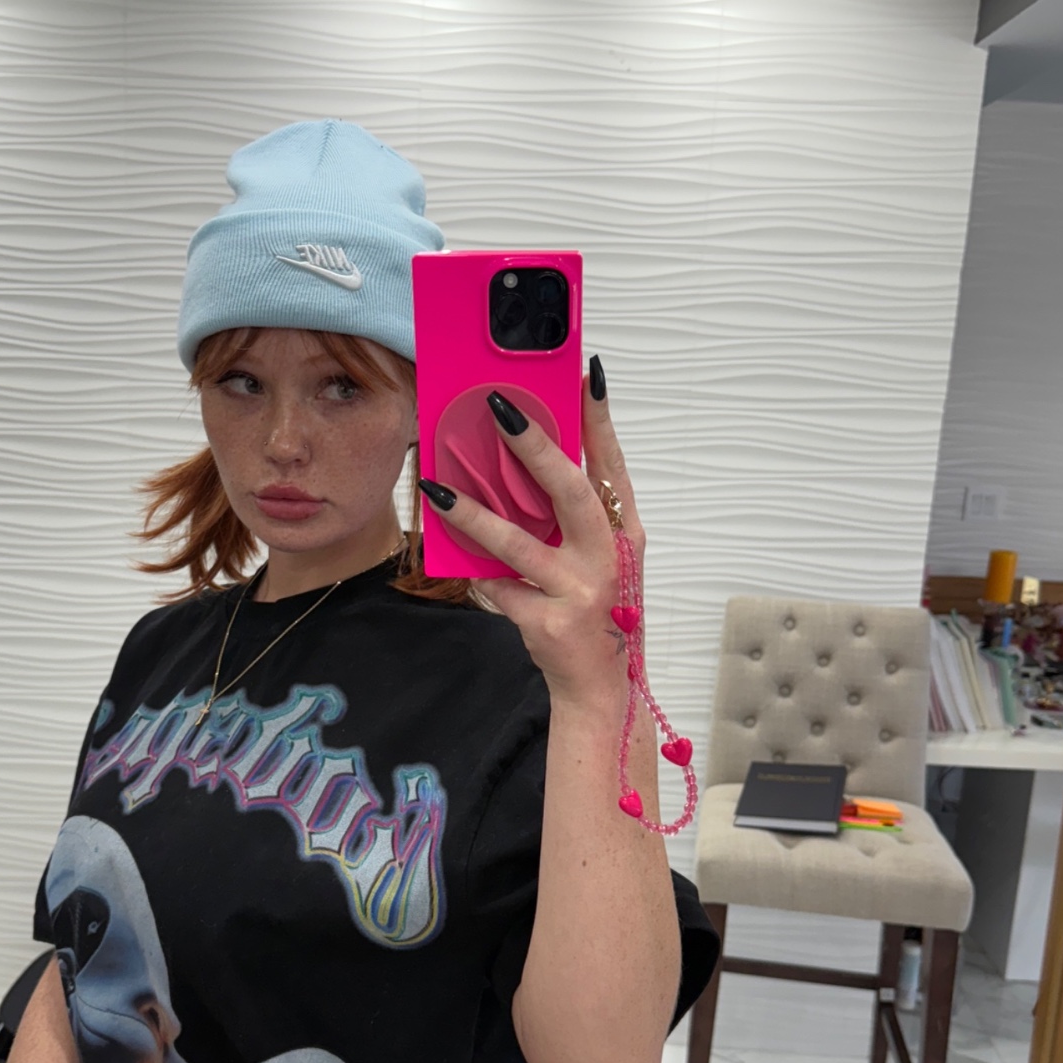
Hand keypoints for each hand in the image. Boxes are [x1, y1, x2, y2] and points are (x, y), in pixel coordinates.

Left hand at [421, 357, 646, 707]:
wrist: (600, 688)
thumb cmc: (595, 612)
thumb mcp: (598, 561)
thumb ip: (571, 519)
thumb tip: (522, 465)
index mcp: (624, 534)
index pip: (613, 466)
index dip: (599, 420)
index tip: (583, 373)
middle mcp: (609, 559)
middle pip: (570, 491)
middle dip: (535, 447)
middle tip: (499, 408)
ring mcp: (580, 592)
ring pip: (517, 543)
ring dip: (472, 514)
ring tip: (438, 488)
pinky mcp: (548, 622)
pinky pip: (498, 586)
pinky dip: (479, 576)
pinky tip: (465, 567)